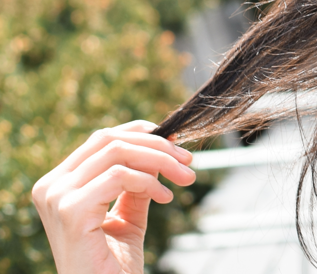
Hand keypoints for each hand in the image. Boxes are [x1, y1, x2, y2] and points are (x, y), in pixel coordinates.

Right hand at [32, 121, 195, 273]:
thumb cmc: (112, 264)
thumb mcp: (128, 214)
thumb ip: (138, 181)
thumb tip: (161, 148)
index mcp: (59, 183)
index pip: (101, 139)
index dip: (141, 133)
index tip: (175, 142)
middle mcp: (50, 186)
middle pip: (110, 139)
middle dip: (156, 145)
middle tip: (188, 160)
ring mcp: (56, 196)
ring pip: (117, 152)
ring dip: (160, 160)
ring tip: (185, 178)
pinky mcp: (70, 210)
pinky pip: (118, 176)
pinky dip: (149, 182)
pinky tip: (165, 199)